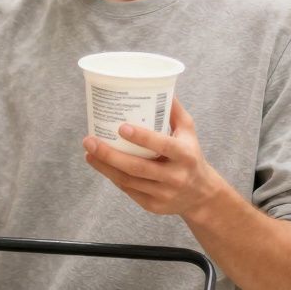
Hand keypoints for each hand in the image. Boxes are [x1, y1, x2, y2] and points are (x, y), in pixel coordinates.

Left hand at [83, 97, 228, 218]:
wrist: (201, 195)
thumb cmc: (191, 155)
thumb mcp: (188, 131)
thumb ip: (173, 110)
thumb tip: (158, 83)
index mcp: (185, 155)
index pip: (163, 146)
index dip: (142, 138)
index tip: (121, 127)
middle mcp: (175, 177)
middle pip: (137, 167)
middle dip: (109, 154)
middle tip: (89, 140)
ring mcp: (163, 194)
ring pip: (128, 181)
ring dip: (104, 166)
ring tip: (89, 152)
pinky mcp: (153, 206)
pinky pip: (128, 190)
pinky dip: (112, 177)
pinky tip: (100, 164)